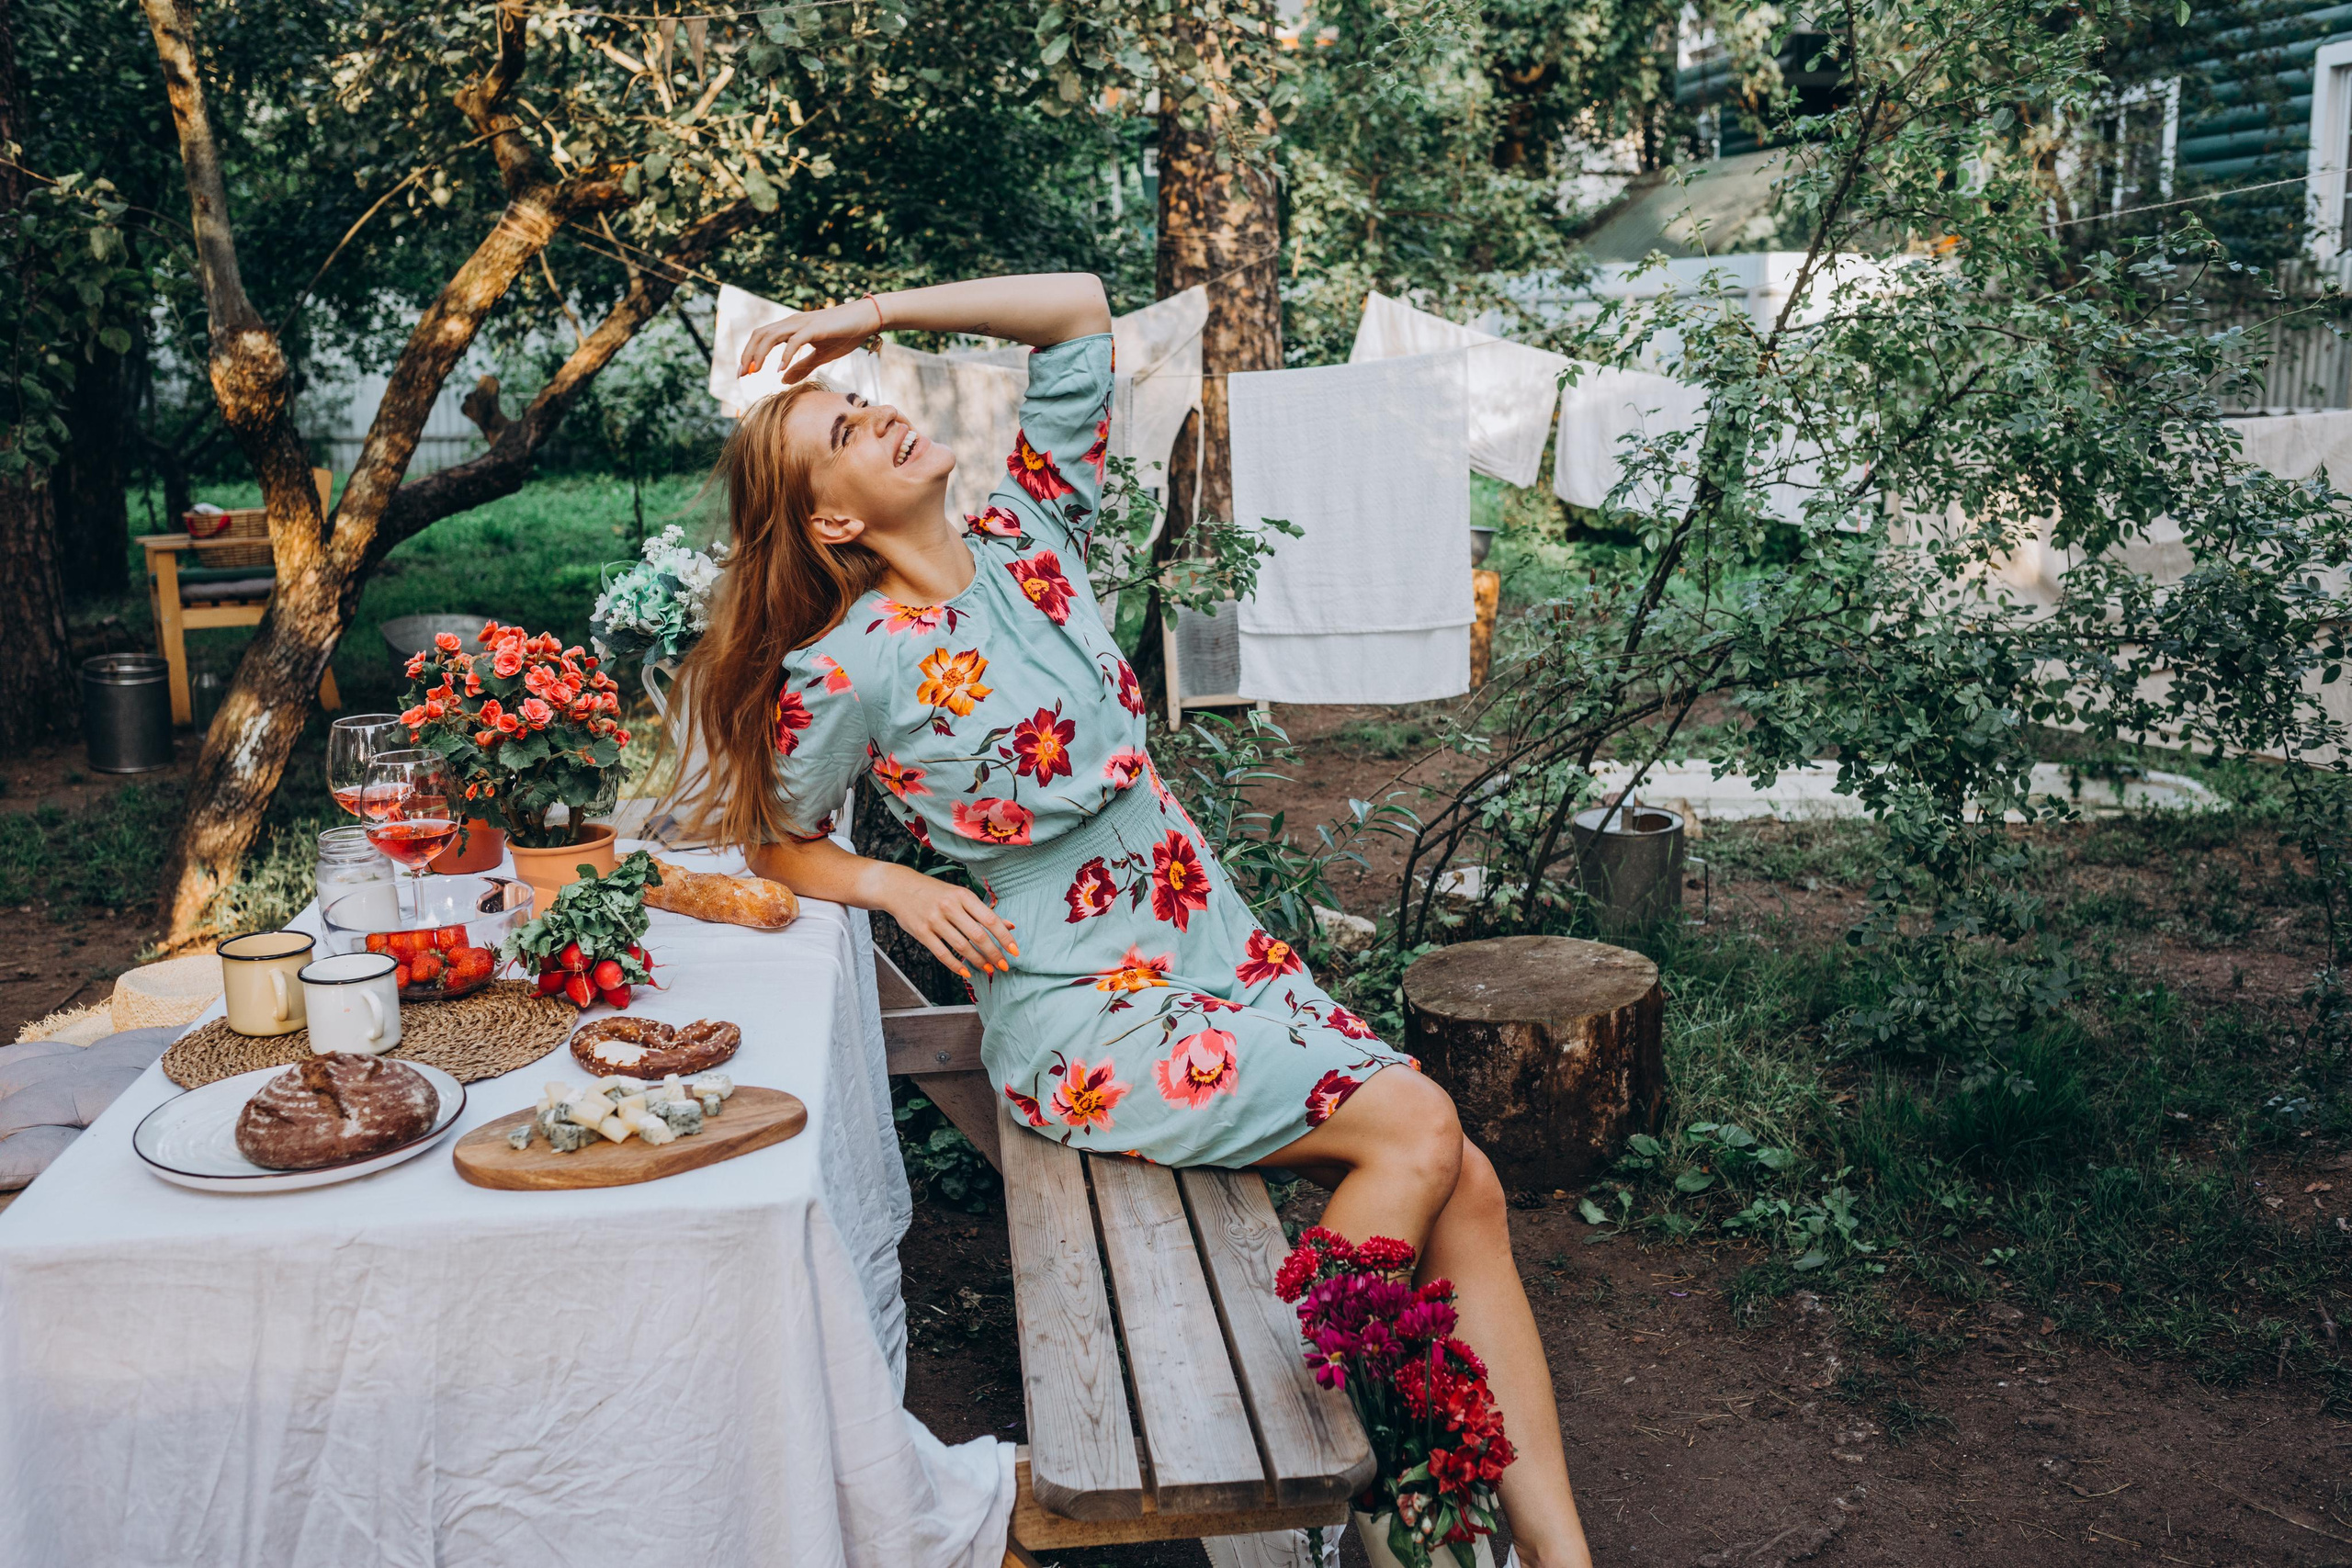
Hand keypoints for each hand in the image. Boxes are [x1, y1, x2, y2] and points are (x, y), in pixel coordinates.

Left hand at [736, 298, 884, 383]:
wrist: (866, 319)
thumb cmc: (845, 335)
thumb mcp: (820, 356)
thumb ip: (801, 367)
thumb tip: (782, 381)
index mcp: (791, 328)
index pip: (762, 338)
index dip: (750, 354)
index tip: (744, 374)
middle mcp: (792, 322)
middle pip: (760, 335)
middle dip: (748, 355)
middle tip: (741, 376)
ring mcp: (803, 323)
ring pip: (771, 336)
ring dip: (759, 354)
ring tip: (754, 372)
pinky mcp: (815, 328)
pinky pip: (794, 341)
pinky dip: (784, 355)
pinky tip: (779, 369)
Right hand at [879, 866, 1016, 980]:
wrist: (899, 888)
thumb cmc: (935, 892)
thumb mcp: (960, 895)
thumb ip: (983, 911)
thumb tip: (1010, 926)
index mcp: (963, 895)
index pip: (990, 919)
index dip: (1004, 938)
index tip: (1015, 951)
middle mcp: (950, 907)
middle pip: (978, 935)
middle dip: (994, 954)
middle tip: (1004, 966)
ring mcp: (934, 920)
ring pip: (962, 946)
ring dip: (978, 961)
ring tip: (988, 969)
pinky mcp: (921, 932)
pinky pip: (942, 953)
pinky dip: (956, 965)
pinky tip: (967, 972)